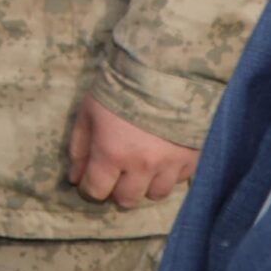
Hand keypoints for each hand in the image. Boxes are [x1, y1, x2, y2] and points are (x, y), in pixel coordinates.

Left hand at [67, 95, 199, 210]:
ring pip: (156, 194)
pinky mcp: (194, 157)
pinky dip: (170, 174)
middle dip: (117, 191)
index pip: (96, 191)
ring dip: (146, 185)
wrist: (165, 71)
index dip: (90, 189)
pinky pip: (181, 180)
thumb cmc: (119, 90)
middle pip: (128, 200)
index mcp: (111, 154)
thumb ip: (80, 149)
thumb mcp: (87, 114)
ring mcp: (171, 164)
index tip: (90, 182)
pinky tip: (164, 158)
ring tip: (142, 167)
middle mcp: (142, 166)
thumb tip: (75, 179)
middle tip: (117, 175)